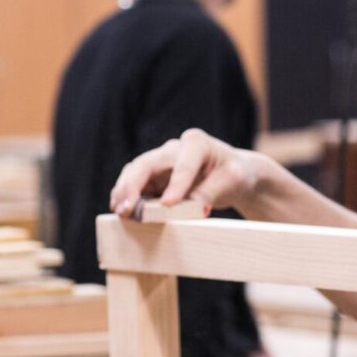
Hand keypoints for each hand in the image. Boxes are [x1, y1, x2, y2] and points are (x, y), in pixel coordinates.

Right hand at [109, 129, 260, 218]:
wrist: (234, 175)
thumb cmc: (234, 174)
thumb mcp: (231, 181)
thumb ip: (209, 192)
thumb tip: (192, 207)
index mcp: (196, 143)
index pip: (182, 164)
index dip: (175, 184)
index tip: (168, 204)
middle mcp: (174, 149)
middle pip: (146, 163)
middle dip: (132, 186)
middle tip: (126, 209)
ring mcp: (161, 162)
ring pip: (134, 173)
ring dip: (124, 192)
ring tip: (121, 212)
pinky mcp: (155, 177)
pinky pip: (135, 185)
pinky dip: (127, 197)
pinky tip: (124, 212)